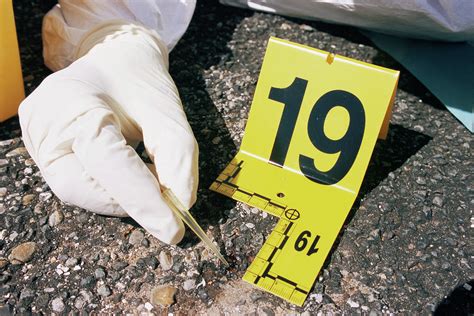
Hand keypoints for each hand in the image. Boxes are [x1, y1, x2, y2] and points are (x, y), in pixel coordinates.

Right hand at [19, 22, 198, 244]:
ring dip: (120, 199)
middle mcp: (44, 123)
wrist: (113, 60)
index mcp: (74, 101)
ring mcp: (37, 138)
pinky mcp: (43, 150)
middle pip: (80, 186)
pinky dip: (110, 190)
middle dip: (128, 203)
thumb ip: (176, 153)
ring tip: (151, 186)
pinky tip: (132, 181)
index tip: (173, 228)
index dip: (141, 197)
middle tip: (167, 207)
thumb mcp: (167, 109)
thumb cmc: (140, 80)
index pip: (107, 160)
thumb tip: (181, 202)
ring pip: (76, 191)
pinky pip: (76, 183)